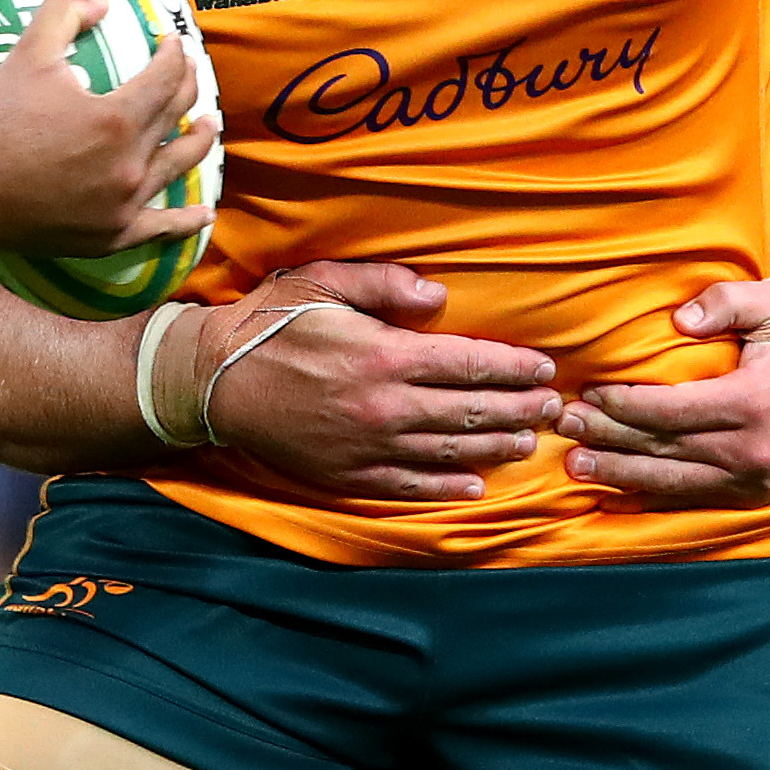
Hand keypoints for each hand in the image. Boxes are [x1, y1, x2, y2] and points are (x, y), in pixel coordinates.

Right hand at [0, 0, 218, 257]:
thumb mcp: (27, 55)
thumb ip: (64, 14)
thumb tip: (101, 3)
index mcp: (116, 118)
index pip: (166, 79)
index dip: (174, 55)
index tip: (172, 43)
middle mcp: (129, 165)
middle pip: (176, 118)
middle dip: (188, 88)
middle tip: (189, 74)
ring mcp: (123, 206)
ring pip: (177, 168)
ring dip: (198, 142)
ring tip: (208, 126)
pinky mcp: (110, 236)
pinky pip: (159, 228)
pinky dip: (184, 221)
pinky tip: (202, 214)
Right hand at [172, 264, 563, 498]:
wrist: (214, 381)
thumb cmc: (270, 324)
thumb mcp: (323, 282)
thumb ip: (386, 285)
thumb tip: (440, 295)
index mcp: (385, 356)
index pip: (468, 364)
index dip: (513, 367)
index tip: (545, 368)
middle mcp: (385, 407)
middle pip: (470, 411)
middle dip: (520, 409)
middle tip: (555, 409)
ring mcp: (369, 446)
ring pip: (450, 450)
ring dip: (496, 447)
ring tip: (529, 442)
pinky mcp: (349, 474)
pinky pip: (410, 485)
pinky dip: (447, 487)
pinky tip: (476, 486)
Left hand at [558, 278, 769, 504]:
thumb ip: (728, 301)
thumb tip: (680, 319)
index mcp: (753, 401)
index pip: (670, 410)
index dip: (622, 404)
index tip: (587, 392)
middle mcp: (749, 449)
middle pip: (661, 449)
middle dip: (606, 439)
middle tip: (563, 427)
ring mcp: (751, 480)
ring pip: (670, 482)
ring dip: (618, 475)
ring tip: (574, 465)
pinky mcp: (752, 497)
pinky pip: (691, 499)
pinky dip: (650, 495)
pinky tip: (616, 489)